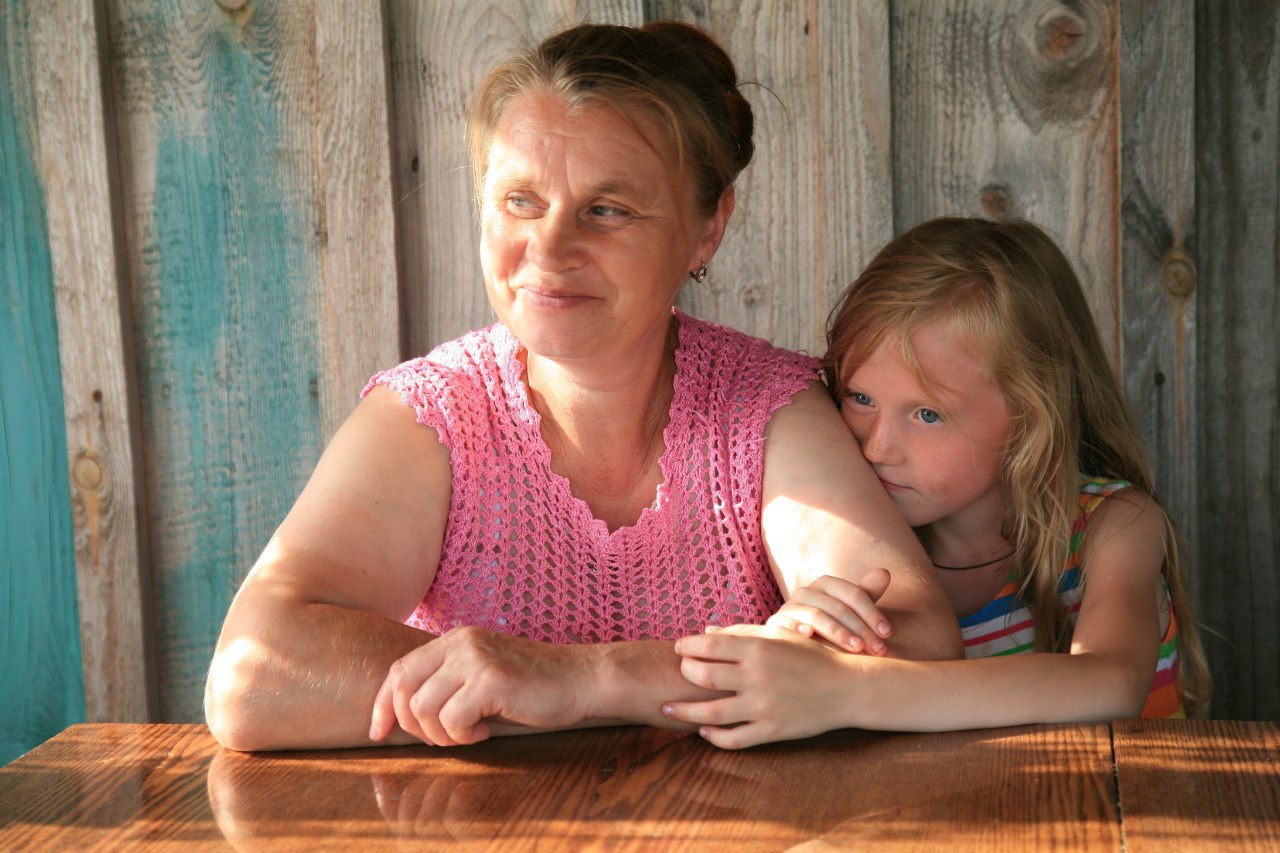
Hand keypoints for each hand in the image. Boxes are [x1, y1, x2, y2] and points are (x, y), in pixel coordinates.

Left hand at [369, 626, 592, 746]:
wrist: (582, 679)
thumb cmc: (535, 686)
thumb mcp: (483, 675)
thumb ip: (449, 683)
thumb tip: (405, 715)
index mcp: (455, 640)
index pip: (400, 670)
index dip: (382, 704)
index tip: (379, 732)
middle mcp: (460, 643)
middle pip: (402, 688)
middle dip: (410, 725)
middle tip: (440, 739)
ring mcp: (476, 659)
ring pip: (423, 708)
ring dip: (440, 734)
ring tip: (468, 733)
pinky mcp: (492, 680)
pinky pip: (452, 719)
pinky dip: (462, 736)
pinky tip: (484, 732)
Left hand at [663, 624, 863, 748]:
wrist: (846, 688)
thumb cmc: (810, 656)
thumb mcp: (779, 636)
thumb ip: (742, 633)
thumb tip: (706, 632)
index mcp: (759, 648)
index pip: (710, 645)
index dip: (687, 646)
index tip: (678, 647)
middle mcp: (758, 676)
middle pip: (705, 676)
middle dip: (685, 673)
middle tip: (680, 672)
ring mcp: (764, 706)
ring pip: (712, 712)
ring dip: (685, 711)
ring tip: (667, 708)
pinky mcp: (772, 730)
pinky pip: (734, 738)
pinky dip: (714, 736)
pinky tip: (703, 729)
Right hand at [767, 570, 891, 654]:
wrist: (794, 638)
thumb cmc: (830, 623)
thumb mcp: (850, 609)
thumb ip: (867, 593)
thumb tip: (885, 573)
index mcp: (827, 584)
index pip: (854, 594)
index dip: (872, 612)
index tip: (887, 633)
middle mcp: (807, 591)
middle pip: (838, 607)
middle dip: (861, 629)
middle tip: (878, 649)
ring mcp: (790, 607)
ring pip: (817, 616)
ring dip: (838, 632)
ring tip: (856, 648)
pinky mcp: (776, 623)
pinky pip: (787, 624)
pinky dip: (798, 628)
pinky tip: (810, 636)